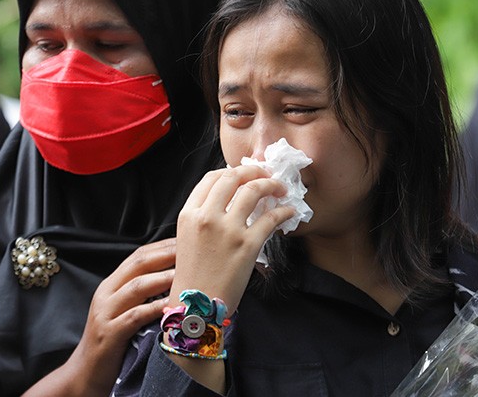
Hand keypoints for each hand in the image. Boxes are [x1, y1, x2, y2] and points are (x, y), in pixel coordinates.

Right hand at [23, 238, 175, 396]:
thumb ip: (141, 293)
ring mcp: (105, 313)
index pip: (138, 255)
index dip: (163, 245)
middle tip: (191, 249)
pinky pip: (134, 316)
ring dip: (163, 278)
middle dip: (166, 254)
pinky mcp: (109, 334)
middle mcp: (106, 293)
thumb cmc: (113, 340)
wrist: (85, 372)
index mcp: (111, 285)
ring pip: (136, 287)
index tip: (188, 240)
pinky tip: (171, 304)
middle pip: (138, 264)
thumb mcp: (123, 310)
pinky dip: (155, 308)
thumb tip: (175, 276)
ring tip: (186, 272)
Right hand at [160, 166, 294, 393]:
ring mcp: (228, 229)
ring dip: (271, 185)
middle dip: (253, 170)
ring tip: (281, 189)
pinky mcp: (247, 245)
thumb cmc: (193, 276)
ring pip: (254, 190)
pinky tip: (289, 212)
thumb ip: (203, 218)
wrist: (196, 307)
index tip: (244, 174)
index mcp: (189, 214)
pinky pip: (271, 218)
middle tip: (266, 174)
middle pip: (233, 177)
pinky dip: (284, 211)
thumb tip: (230, 201)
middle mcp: (207, 217)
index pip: (211, 178)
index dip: (231, 171)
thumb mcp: (187, 239)